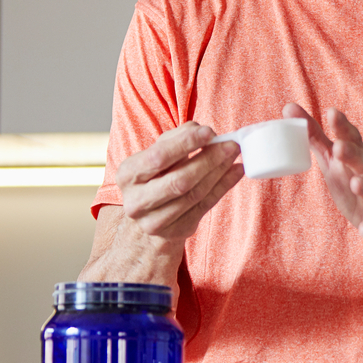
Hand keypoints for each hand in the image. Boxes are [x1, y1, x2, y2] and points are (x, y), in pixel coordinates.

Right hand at [116, 122, 243, 241]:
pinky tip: (235, 171)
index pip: (158, 157)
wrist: (149, 213)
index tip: (209, 132)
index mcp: (127, 175)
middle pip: (179, 181)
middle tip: (229, 145)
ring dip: (219, 172)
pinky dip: (223, 186)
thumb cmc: (155, 175)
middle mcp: (137, 202)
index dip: (185, 144)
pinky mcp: (177, 231)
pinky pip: (205, 206)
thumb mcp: (156, 152)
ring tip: (234, 155)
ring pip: (195, 195)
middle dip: (208, 160)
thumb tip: (202, 131)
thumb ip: (176, 138)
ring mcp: (156, 222)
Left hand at [284, 103, 362, 268]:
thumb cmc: (358, 188)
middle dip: (354, 153)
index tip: (332, 113)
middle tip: (339, 147)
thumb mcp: (333, 163)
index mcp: (361, 159)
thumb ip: (314, 137)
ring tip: (356, 184)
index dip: (343, 128)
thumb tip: (288, 108)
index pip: (353, 140)